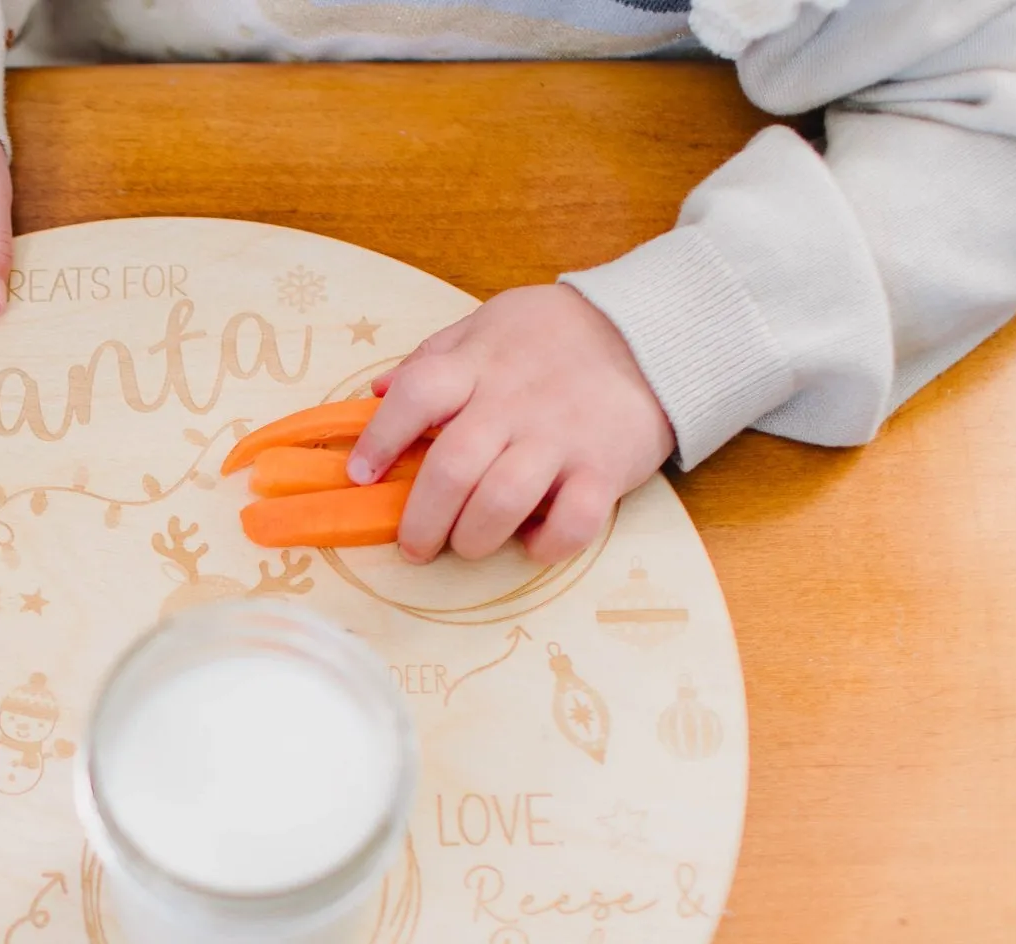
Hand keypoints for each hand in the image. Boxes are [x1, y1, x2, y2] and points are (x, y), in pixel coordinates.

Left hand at [347, 284, 674, 564]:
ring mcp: (563, 438)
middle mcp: (516, 402)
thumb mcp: (488, 325)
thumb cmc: (555, 336)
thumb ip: (434, 358)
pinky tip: (531, 541)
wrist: (654, 334)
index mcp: (479, 365)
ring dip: (473, 538)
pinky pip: (572, 524)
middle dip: (421, 519)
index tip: (361, 475)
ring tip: (466, 544)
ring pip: (503, 501)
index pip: (416, 396)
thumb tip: (376, 392)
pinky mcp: (606, 470)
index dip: (379, 439)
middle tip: (414, 544)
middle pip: (453, 467)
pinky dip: (544, 545)